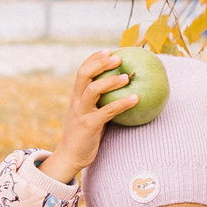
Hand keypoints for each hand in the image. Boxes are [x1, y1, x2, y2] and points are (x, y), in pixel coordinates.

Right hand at [37, 48, 136, 185]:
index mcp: (76, 97)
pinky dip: (122, 104)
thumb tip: (124, 92)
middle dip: (100, 63)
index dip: (94, 59)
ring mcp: (81, 113)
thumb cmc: (86, 135)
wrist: (70, 156)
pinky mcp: (89, 125)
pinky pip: (107, 112)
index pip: (82, 71)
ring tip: (127, 77)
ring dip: (111, 81)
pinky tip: (136, 99)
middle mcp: (76, 101)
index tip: (109, 50)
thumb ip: (101, 102)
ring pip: (93, 90)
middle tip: (118, 58)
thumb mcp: (91, 114)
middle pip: (84, 75)